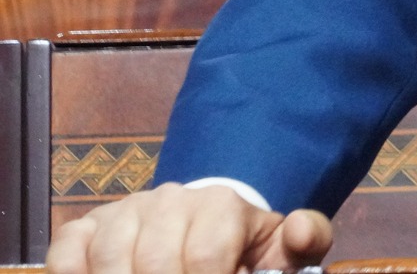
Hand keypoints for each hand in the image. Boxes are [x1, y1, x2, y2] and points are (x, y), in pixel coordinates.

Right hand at [46, 182, 332, 273]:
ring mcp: (126, 210)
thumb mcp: (284, 250)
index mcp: (222, 205)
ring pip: (110, 256)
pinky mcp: (89, 226)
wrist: (209, 227)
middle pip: (155, 261)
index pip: (205, 257)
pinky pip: (68, 250)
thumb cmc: (246, 249)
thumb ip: (306, 240)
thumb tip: (297, 230)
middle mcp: (171, 199)